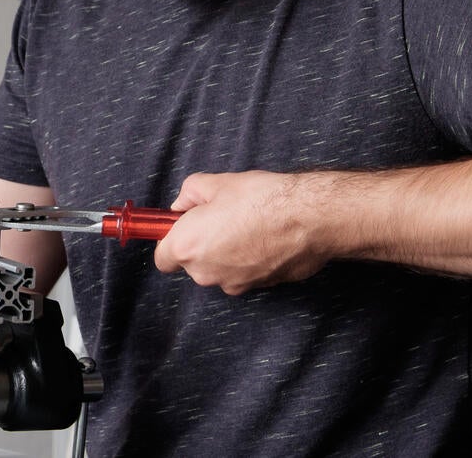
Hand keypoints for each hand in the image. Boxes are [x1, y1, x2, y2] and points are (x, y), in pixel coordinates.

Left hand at [154, 171, 332, 294]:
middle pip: (192, 264)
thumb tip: (182, 205)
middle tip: (220, 219)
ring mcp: (233, 283)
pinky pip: (244, 274)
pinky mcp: (259, 288)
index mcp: (186, 247)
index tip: (182, 228)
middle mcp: (205, 273)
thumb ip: (188, 194)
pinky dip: (249, 260)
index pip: (162, 259)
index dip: (171, 241)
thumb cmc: (262, 199)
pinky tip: (264, 239)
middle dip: (201, 244)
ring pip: (220, 270)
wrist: (310, 218)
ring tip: (247, 226)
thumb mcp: (215, 183)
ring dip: (226, 254)